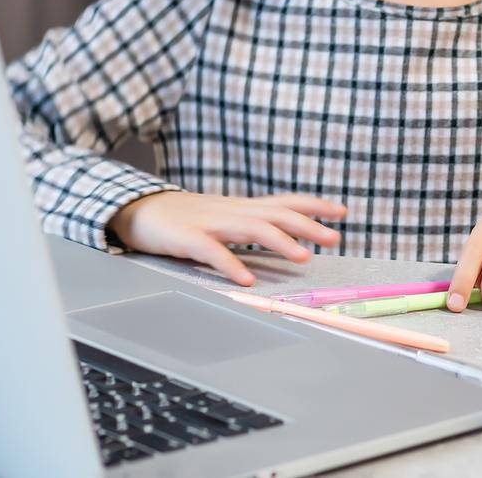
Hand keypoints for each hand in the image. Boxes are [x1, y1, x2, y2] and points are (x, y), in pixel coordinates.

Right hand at [109, 191, 345, 286]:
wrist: (138, 210)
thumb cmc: (185, 219)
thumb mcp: (225, 217)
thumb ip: (252, 224)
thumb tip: (286, 236)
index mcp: (243, 208)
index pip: (285, 202)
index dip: (314, 205)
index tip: (343, 212)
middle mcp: (232, 212)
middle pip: (276, 214)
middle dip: (308, 225)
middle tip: (336, 238)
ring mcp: (210, 224)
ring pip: (251, 228)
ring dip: (280, 242)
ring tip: (303, 257)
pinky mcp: (186, 239)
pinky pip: (211, 253)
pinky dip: (230, 265)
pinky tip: (246, 280)